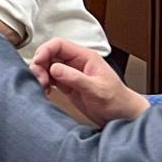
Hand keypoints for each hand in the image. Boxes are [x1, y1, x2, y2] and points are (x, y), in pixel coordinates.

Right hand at [30, 39, 146, 126]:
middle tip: (40, 79)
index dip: (46, 50)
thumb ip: (75, 78)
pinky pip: (49, 78)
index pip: (59, 45)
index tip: (38, 62)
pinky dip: (43, 83)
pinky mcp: (67, 85)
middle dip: (40, 64)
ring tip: (43, 86)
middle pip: (50, 54)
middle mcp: (76, 63)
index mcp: (85, 57)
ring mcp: (71, 74)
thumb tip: (54, 68)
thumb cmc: (117, 101)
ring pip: (47, 66)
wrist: (122, 116)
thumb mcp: (97, 90)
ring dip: (41, 74)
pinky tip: (45, 91)